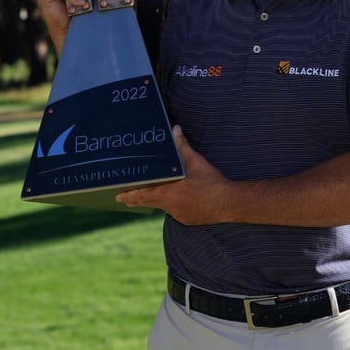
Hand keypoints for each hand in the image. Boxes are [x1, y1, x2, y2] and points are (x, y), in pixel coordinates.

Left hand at [114, 125, 235, 224]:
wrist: (231, 203)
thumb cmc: (212, 182)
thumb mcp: (196, 162)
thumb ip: (182, 146)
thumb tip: (175, 129)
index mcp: (168, 194)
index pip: (143, 194)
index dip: (129, 195)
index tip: (118, 196)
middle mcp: (170, 207)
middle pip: (148, 202)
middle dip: (136, 199)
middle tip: (123, 198)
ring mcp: (179, 215)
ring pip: (162, 207)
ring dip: (155, 201)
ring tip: (147, 195)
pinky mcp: (187, 220)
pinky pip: (175, 212)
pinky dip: (172, 205)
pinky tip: (175, 200)